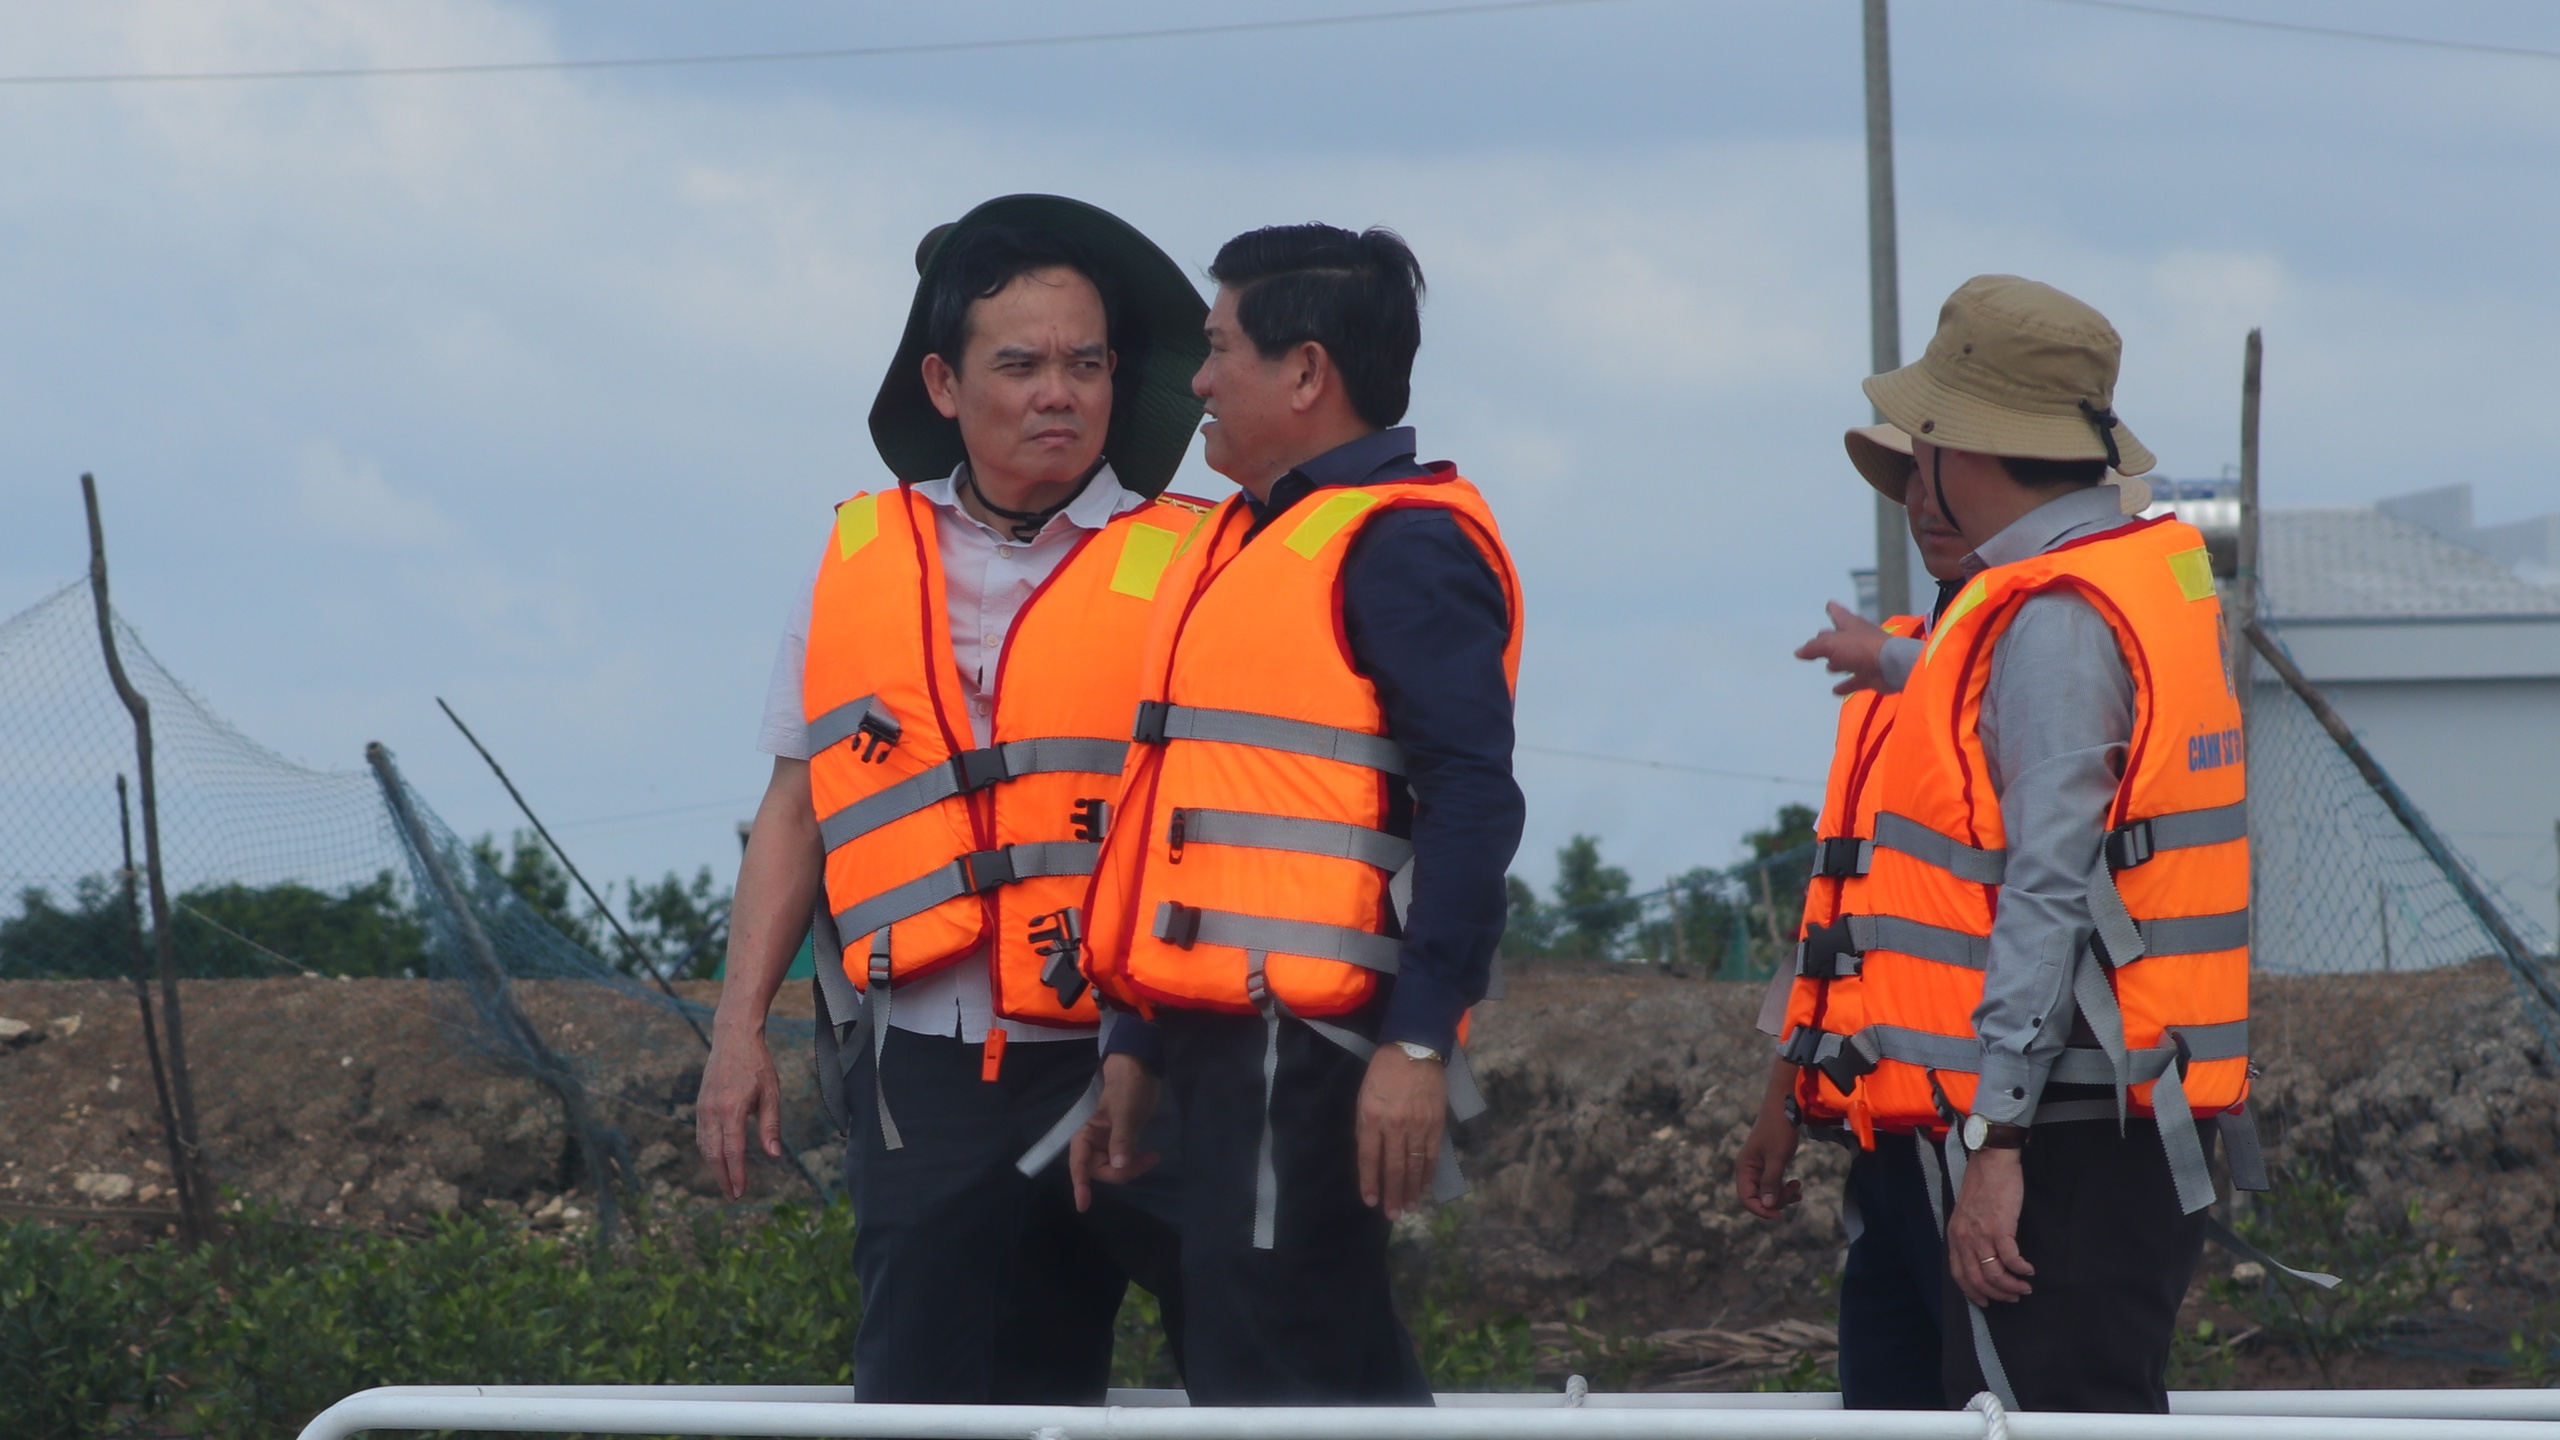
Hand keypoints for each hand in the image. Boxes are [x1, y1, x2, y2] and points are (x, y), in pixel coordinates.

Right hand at [695, 1021, 782, 1200]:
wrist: (733, 1038)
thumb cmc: (757, 1064)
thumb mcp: (771, 1093)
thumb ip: (771, 1125)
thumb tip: (774, 1156)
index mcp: (732, 1109)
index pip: (732, 1151)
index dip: (736, 1175)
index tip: (740, 1193)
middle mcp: (712, 1111)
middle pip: (714, 1154)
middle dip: (722, 1178)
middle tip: (733, 1197)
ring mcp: (703, 1108)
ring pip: (705, 1146)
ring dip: (714, 1168)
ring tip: (726, 1182)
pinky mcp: (700, 1105)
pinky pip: (702, 1135)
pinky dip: (708, 1152)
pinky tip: (718, 1159)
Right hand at [1070, 1053, 1160, 1210]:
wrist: (1140, 1068)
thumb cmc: (1126, 1085)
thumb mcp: (1124, 1111)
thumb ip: (1121, 1139)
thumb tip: (1120, 1166)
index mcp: (1086, 1133)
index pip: (1079, 1164)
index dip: (1080, 1185)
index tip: (1083, 1205)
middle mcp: (1094, 1141)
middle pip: (1100, 1170)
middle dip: (1120, 1172)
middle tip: (1144, 1162)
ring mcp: (1109, 1141)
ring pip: (1115, 1167)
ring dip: (1132, 1168)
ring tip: (1151, 1157)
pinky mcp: (1123, 1139)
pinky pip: (1126, 1160)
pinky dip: (1137, 1162)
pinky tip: (1151, 1156)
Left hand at [1358, 1045, 1446, 1218]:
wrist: (1414, 1049)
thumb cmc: (1383, 1072)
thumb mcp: (1364, 1096)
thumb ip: (1366, 1126)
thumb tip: (1370, 1156)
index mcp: (1371, 1117)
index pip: (1368, 1158)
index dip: (1370, 1181)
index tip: (1371, 1201)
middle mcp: (1395, 1125)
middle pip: (1393, 1167)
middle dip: (1392, 1194)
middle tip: (1393, 1215)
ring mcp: (1418, 1125)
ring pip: (1414, 1165)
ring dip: (1411, 1189)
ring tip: (1408, 1207)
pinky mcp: (1436, 1123)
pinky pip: (1432, 1154)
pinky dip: (1428, 1173)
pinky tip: (1424, 1187)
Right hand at [1736, 1062, 1804, 1220]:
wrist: (1785, 1106)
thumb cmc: (1779, 1128)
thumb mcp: (1777, 1156)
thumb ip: (1771, 1181)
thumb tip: (1766, 1204)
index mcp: (1744, 1167)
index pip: (1746, 1199)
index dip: (1761, 1210)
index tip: (1780, 1215)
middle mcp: (1748, 1169)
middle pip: (1758, 1197)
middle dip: (1777, 1200)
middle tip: (1796, 1192)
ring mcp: (1758, 1167)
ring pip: (1767, 1192)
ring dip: (1783, 1195)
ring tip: (1798, 1188)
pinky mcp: (1768, 1163)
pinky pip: (1774, 1183)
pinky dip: (1785, 1188)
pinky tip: (1797, 1186)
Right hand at [1794, 602, 1890, 695]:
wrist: (1891, 665)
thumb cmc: (1860, 648)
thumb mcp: (1831, 644)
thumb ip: (1814, 648)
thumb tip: (1798, 652)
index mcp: (1851, 625)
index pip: (1839, 614)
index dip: (1833, 609)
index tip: (1829, 604)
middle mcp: (1858, 639)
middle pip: (1841, 638)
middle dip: (1831, 640)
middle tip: (1821, 640)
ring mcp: (1866, 657)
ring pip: (1848, 659)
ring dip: (1839, 663)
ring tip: (1830, 667)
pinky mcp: (1871, 674)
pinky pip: (1855, 680)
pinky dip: (1846, 684)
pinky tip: (1836, 690)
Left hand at [1947, 1145, 2033, 1304]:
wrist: (1991, 1162)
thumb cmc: (1983, 1185)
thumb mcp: (1967, 1213)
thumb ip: (1970, 1234)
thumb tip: (1982, 1256)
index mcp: (1955, 1236)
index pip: (1959, 1273)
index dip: (1972, 1292)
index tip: (1986, 1302)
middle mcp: (1965, 1239)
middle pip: (1977, 1279)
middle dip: (1996, 1294)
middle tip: (2013, 1297)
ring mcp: (1981, 1235)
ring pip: (1994, 1274)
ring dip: (2011, 1286)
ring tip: (2024, 1288)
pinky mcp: (2000, 1228)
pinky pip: (2011, 1259)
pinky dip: (2021, 1269)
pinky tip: (2029, 1270)